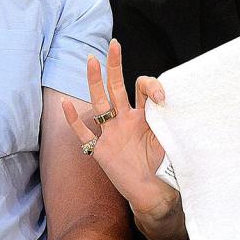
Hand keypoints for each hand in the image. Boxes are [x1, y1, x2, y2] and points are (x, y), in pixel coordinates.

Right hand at [62, 40, 176, 219]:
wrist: (155, 194)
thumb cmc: (167, 168)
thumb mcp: (172, 140)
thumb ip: (171, 122)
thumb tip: (173, 104)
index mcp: (145, 116)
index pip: (143, 88)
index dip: (151, 87)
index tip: (161, 100)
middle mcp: (126, 120)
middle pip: (117, 86)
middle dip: (115, 66)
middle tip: (114, 45)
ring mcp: (111, 132)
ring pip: (100, 102)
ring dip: (94, 81)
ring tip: (90, 61)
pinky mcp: (100, 149)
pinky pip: (83, 133)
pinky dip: (73, 120)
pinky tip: (65, 104)